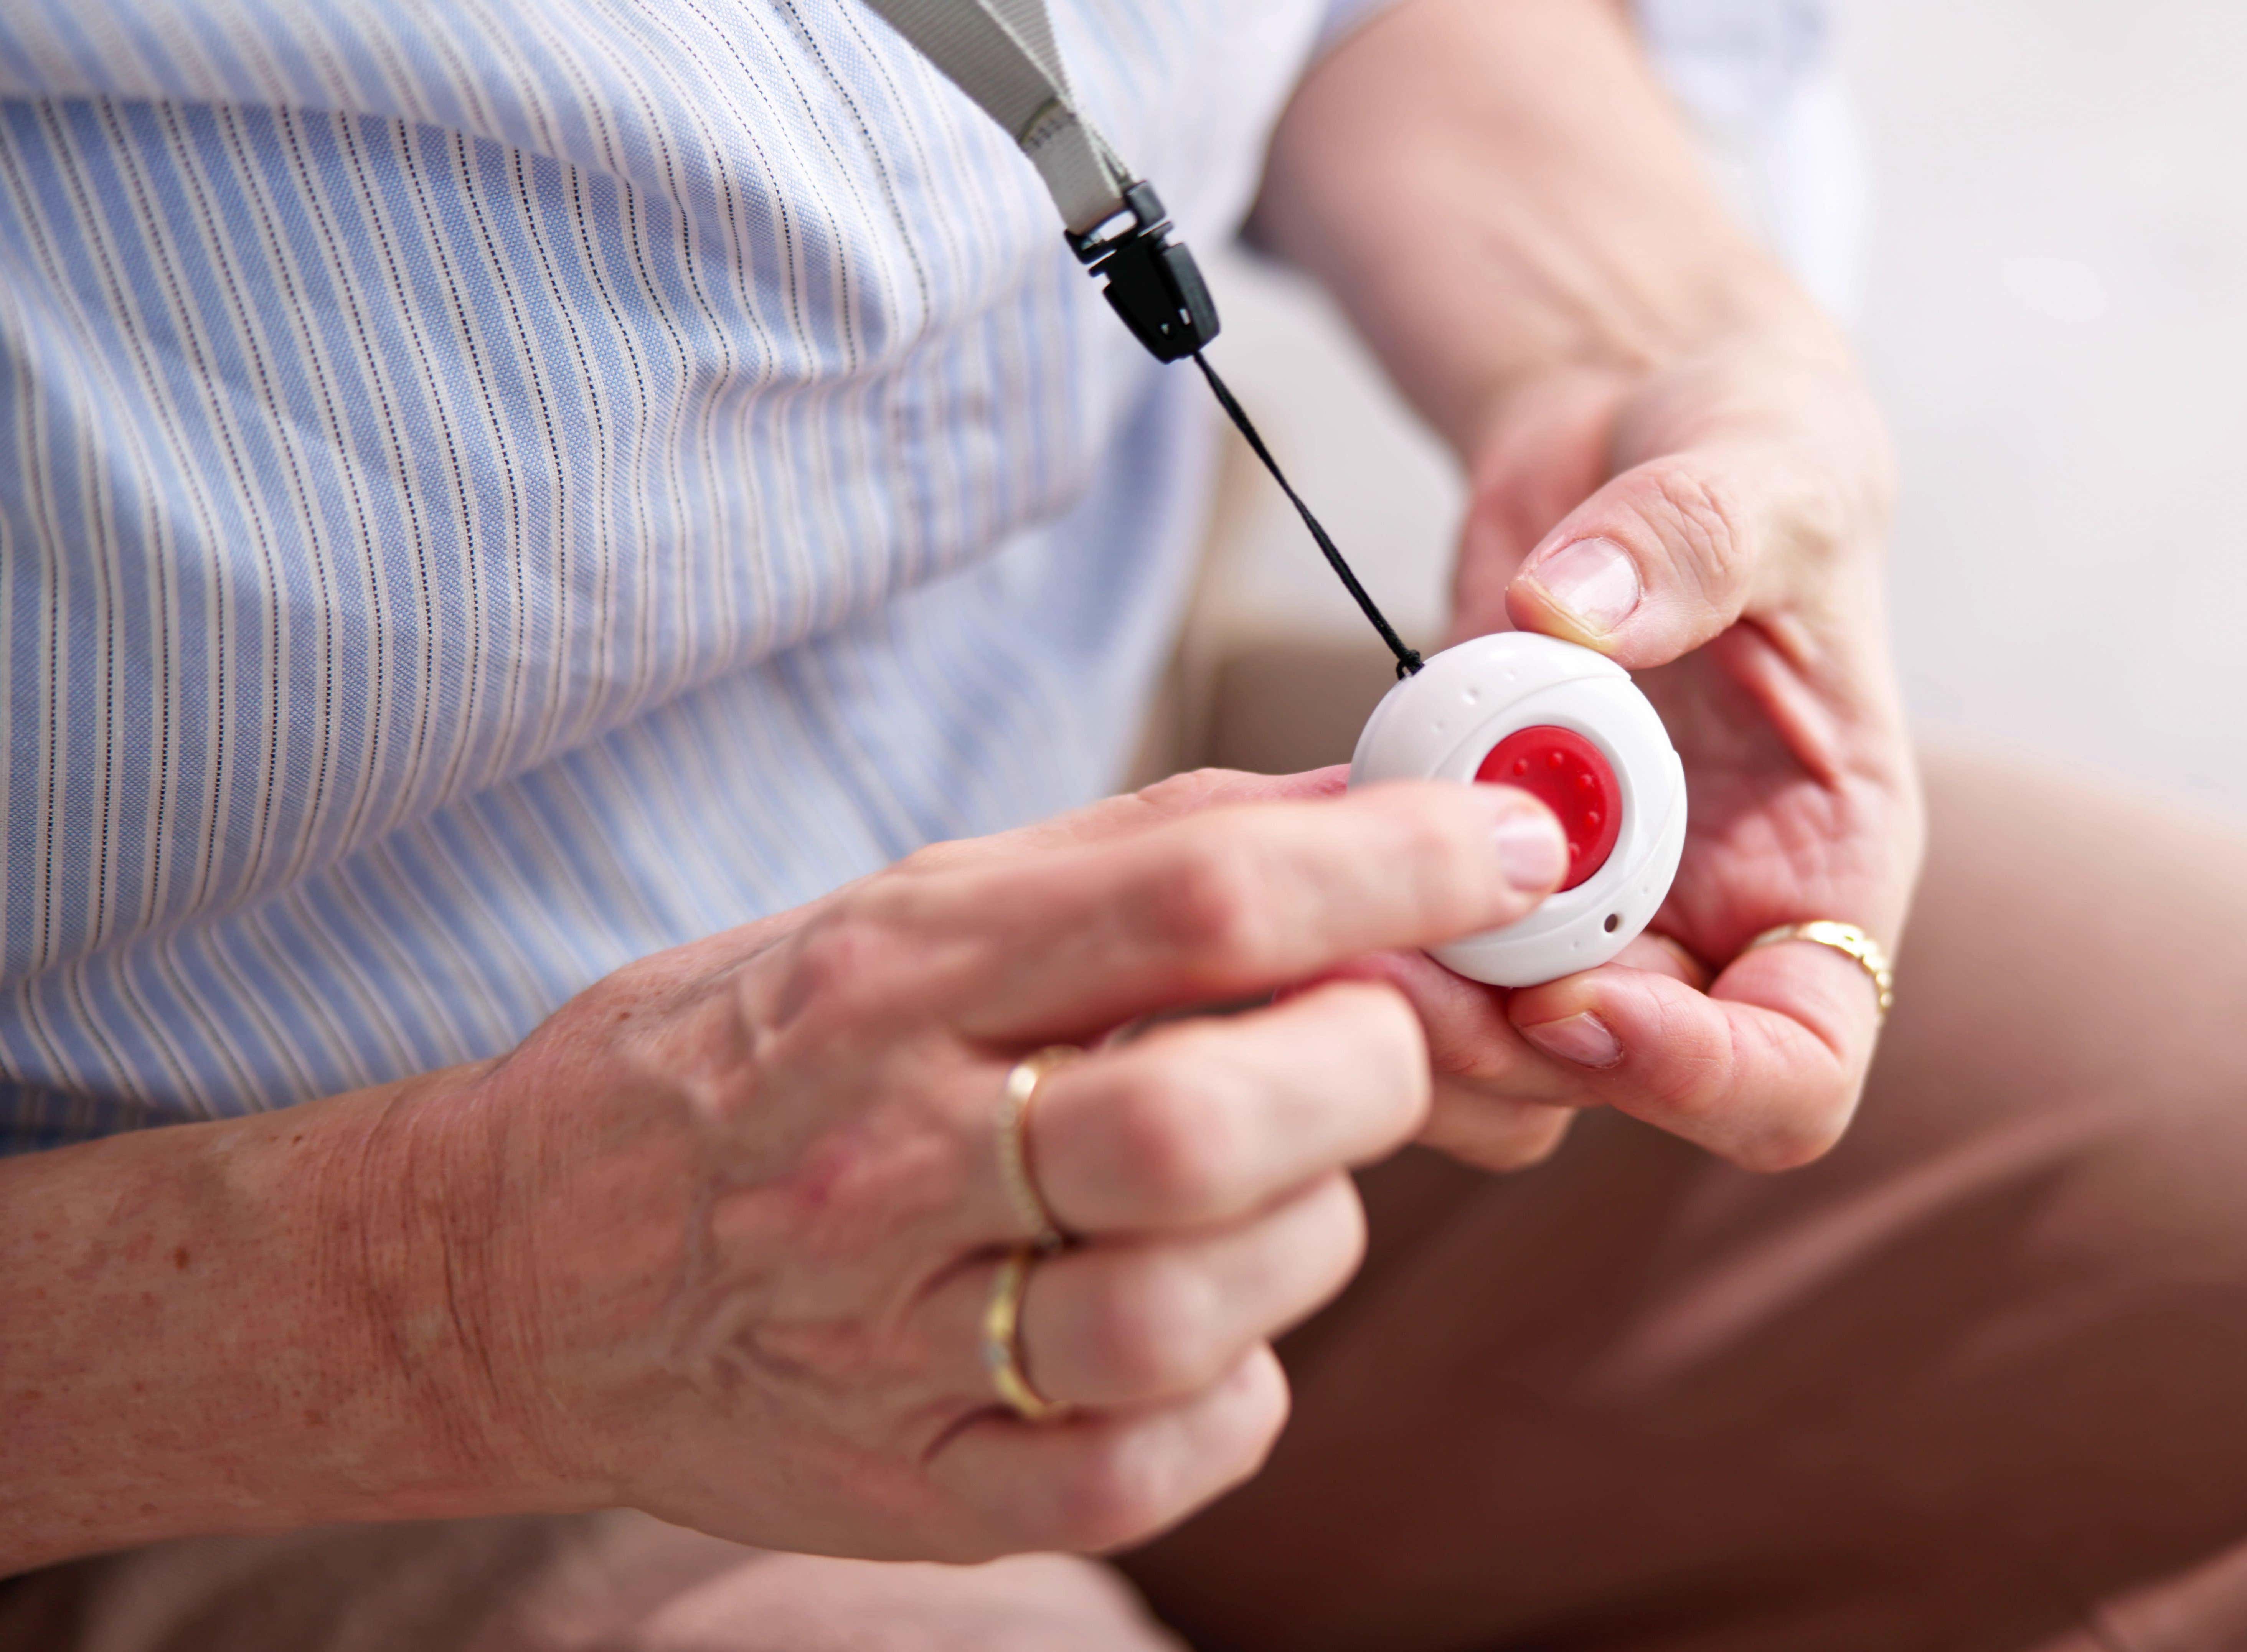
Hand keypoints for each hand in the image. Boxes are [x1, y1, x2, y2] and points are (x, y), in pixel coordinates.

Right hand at [389, 771, 1568, 1559]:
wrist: (525, 1261)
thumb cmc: (764, 1054)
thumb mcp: (920, 906)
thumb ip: (1149, 859)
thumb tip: (1388, 812)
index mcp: (897, 977)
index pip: (1194, 901)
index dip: (1397, 870)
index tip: (1512, 850)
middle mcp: (885, 1158)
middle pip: (1207, 1121)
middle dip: (1371, 1066)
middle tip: (1390, 1040)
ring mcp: (892, 1343)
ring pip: (1199, 1301)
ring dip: (1310, 1230)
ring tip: (1272, 1184)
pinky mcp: (916, 1487)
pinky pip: (1157, 1460)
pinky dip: (1238, 1387)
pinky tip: (1207, 1324)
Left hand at [1358, 329, 1922, 1171]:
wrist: (1623, 432)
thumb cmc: (1750, 453)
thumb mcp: (1762, 465)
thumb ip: (1695, 538)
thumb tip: (1576, 611)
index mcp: (1818, 871)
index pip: (1797, 1069)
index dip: (1698, 1076)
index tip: (1580, 992)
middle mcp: (1703, 916)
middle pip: (1613, 1078)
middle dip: (1501, 1043)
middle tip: (1394, 962)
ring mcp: (1580, 902)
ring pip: (1493, 1047)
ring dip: (1410, 1008)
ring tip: (1329, 918)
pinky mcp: (1471, 863)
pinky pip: (1413, 956)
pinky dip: (1352, 930)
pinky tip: (1295, 857)